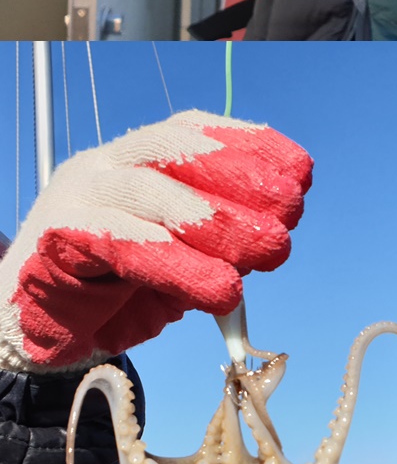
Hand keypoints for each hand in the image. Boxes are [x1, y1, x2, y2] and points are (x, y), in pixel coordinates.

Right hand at [0, 110, 311, 375]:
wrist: (21, 330)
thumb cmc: (99, 297)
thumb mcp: (169, 268)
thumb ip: (208, 247)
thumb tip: (270, 238)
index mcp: (131, 161)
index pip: (191, 133)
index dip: (249, 144)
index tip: (301, 170)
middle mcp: (103, 166)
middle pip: (174, 151)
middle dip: (239, 179)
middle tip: (290, 213)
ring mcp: (76, 196)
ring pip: (150, 192)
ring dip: (217, 222)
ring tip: (269, 253)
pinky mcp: (58, 238)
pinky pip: (121, 242)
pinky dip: (175, 265)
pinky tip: (219, 289)